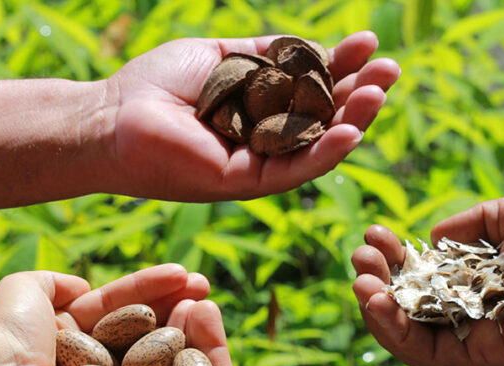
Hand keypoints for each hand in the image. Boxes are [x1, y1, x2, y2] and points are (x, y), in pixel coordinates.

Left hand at [0, 264, 209, 365]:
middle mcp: (93, 363)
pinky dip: (177, 352)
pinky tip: (196, 329)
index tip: (182, 275)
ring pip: (153, 347)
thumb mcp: (27, 290)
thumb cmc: (6, 335)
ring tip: (206, 299)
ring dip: (183, 322)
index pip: (120, 306)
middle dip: (176, 303)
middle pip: (143, 326)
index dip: (152, 289)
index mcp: (70, 337)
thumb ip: (55, 281)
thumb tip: (81, 285)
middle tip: (205, 286)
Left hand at [106, 31, 399, 200]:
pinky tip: (351, 130)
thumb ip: (269, 55)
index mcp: (263, 109)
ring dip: (352, 121)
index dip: (342, 67)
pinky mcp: (245, 183)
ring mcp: (258, 164)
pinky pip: (292, 170)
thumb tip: (315, 47)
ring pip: (316, 147)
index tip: (368, 43)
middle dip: (358, 94)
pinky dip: (324, 152)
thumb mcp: (226, 56)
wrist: (113, 115)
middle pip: (324, 120)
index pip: (313, 91)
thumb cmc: (161, 83)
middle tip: (390, 70)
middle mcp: (267, 140)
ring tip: (380, 93)